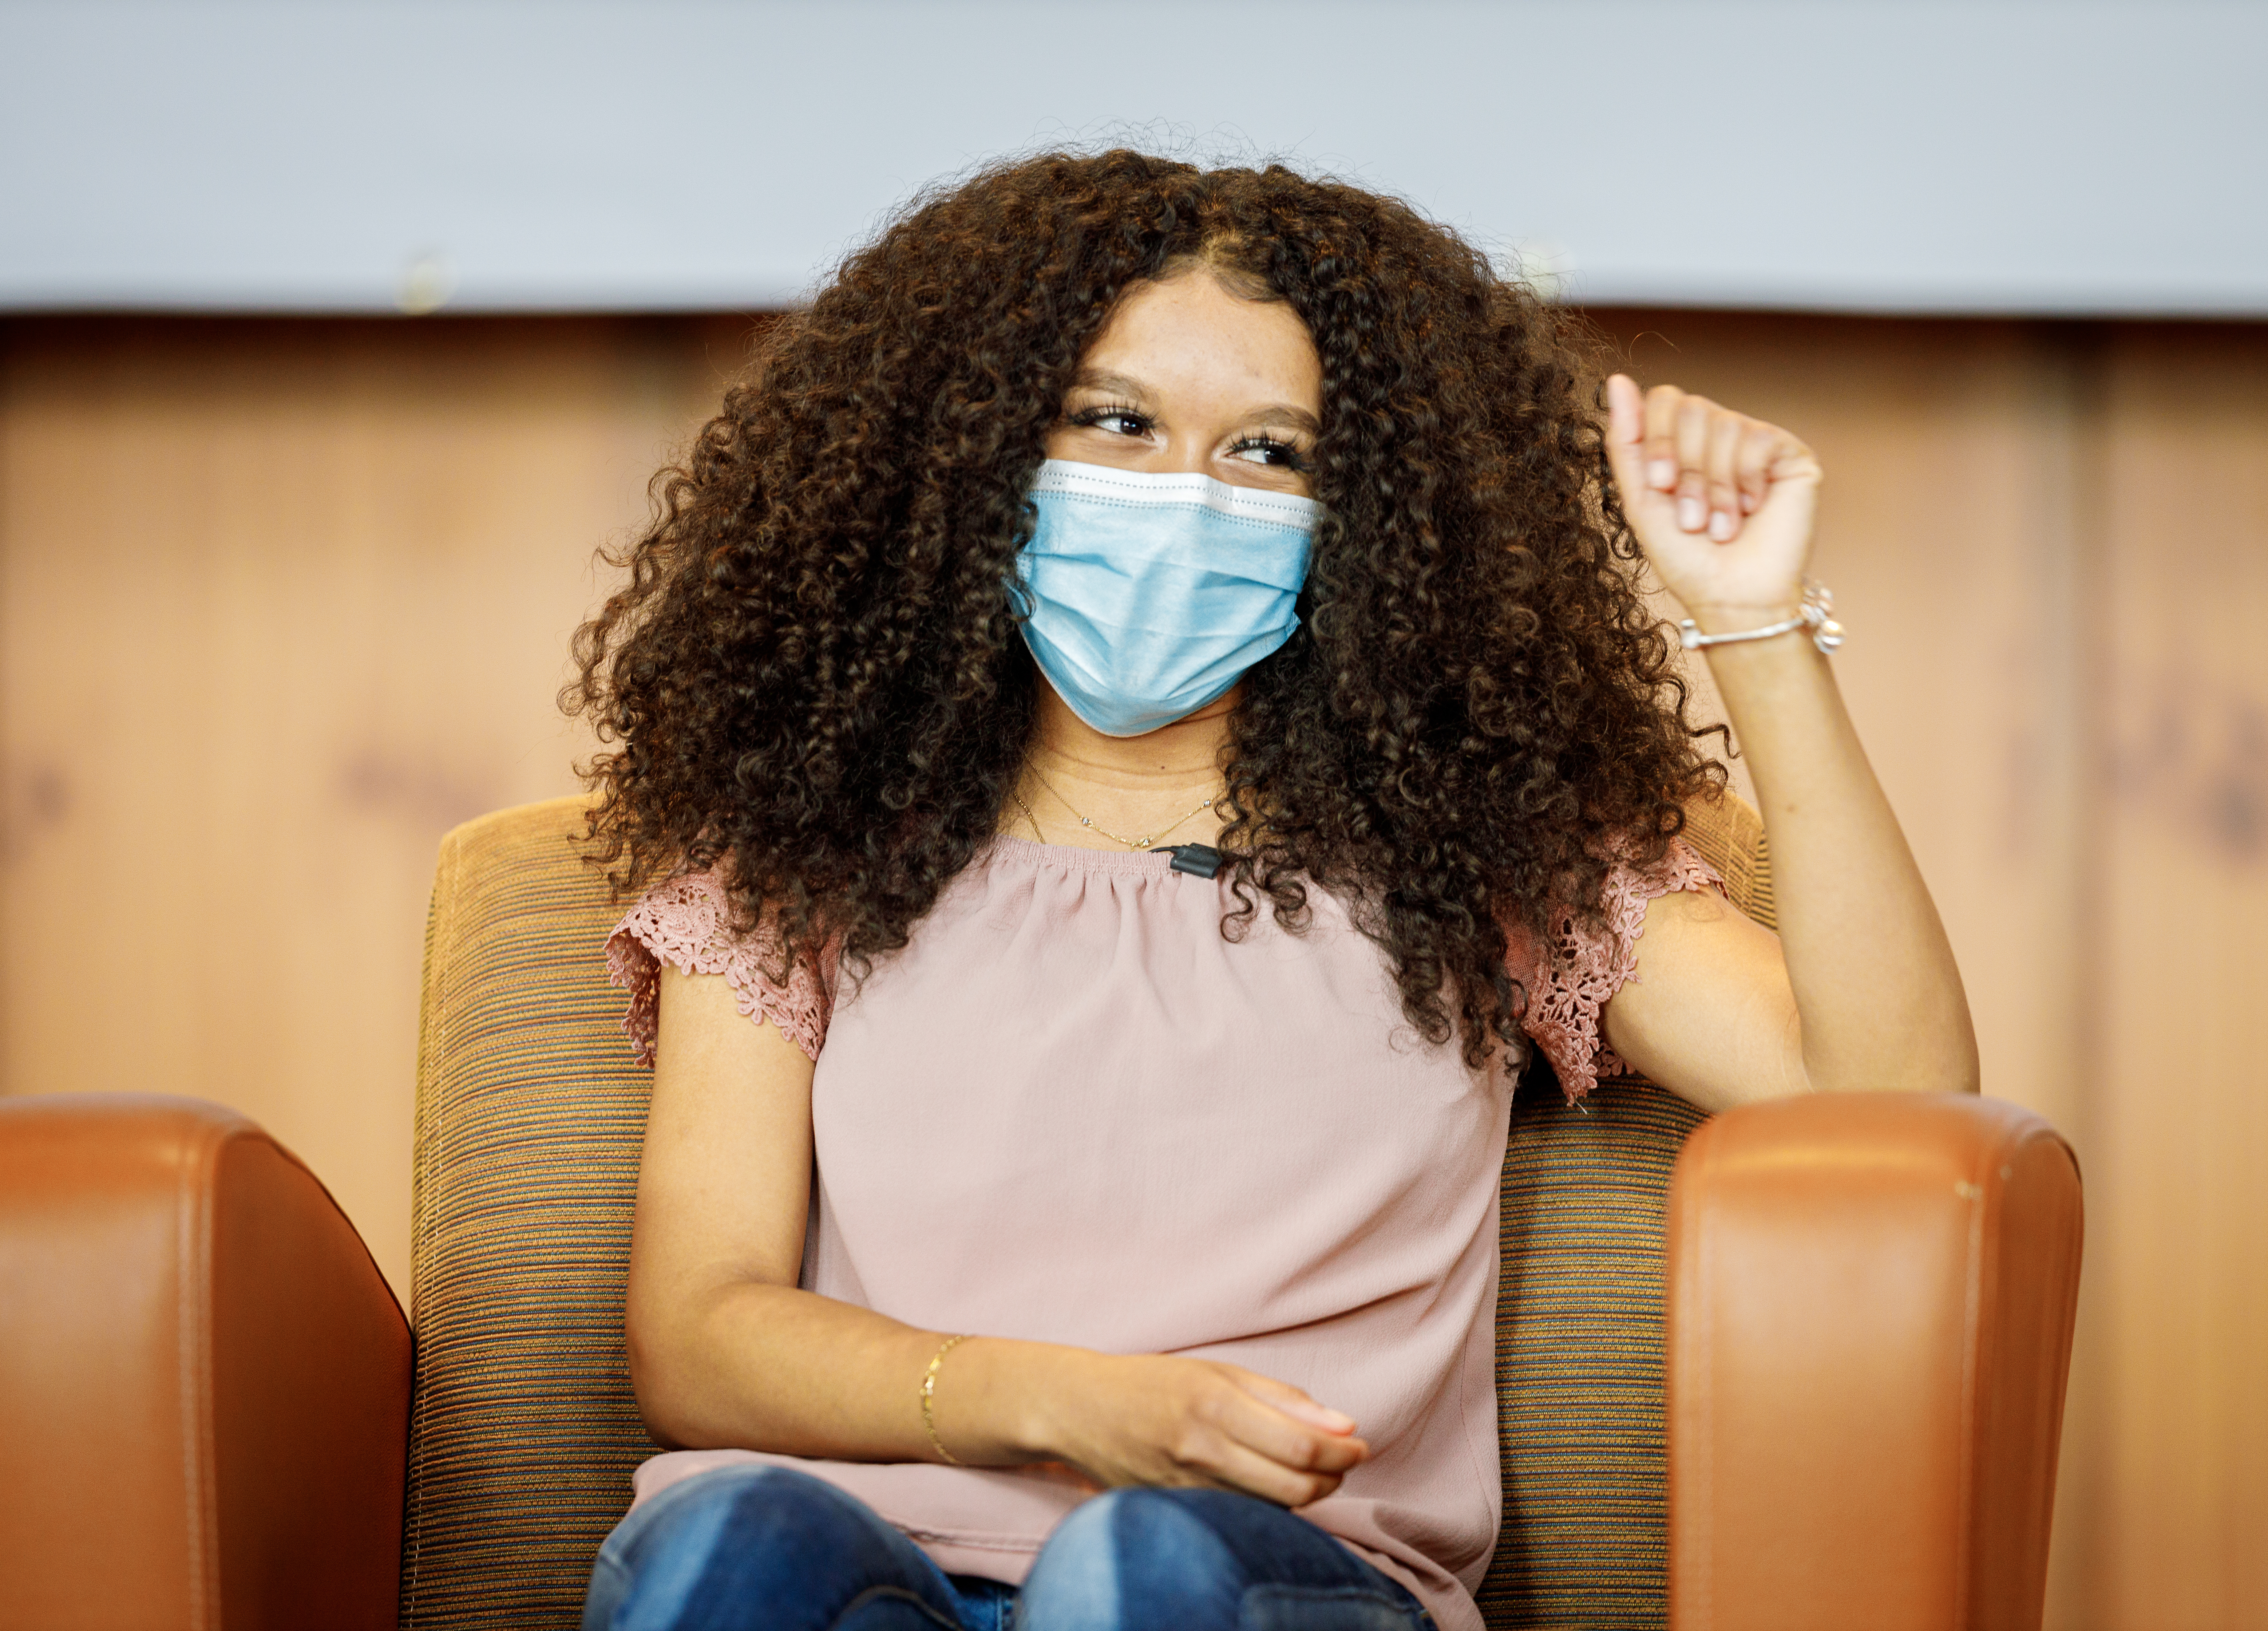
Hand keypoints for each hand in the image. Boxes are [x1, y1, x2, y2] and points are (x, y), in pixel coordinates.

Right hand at [1035, 1351, 1368, 1507]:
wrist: (1079, 1410)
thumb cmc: (1153, 1383)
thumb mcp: (1219, 1372)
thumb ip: (1283, 1399)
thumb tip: (1345, 1425)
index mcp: (1213, 1403)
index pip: (1299, 1444)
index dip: (1341, 1452)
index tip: (1360, 1446)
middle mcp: (1200, 1449)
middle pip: (1293, 1486)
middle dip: (1332, 1477)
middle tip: (1344, 1461)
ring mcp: (1187, 1487)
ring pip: (1271, 1509)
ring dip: (1306, 1494)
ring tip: (1312, 1470)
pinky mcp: (1177, 1510)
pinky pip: (1241, 1517)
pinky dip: (1269, 1506)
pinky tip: (1272, 1485)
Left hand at [1603, 374, 1821, 630]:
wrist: (1731, 597)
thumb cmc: (1686, 557)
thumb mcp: (1641, 498)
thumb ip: (1626, 441)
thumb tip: (1617, 379)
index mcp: (1683, 443)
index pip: (1665, 399)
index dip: (1658, 438)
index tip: (1659, 485)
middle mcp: (1719, 435)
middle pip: (1693, 408)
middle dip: (1686, 470)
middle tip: (1693, 519)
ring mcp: (1756, 442)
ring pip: (1725, 424)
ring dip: (1715, 487)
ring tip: (1721, 526)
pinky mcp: (1790, 454)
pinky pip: (1759, 439)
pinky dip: (1747, 482)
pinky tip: (1753, 510)